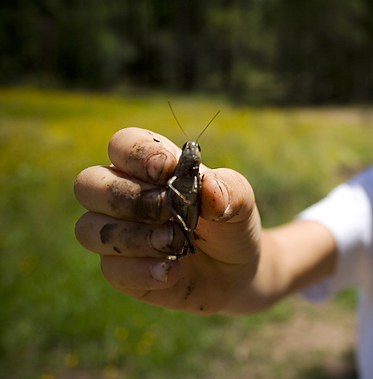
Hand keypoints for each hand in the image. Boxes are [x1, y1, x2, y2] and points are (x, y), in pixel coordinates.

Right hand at [74, 127, 260, 313]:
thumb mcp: (241, 201)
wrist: (237, 270)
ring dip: (132, 237)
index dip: (136, 154)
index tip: (167, 170)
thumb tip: (209, 188)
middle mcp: (124, 195)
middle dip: (127, 197)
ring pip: (89, 229)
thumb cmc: (230, 222)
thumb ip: (229, 189)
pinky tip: (170, 271)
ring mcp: (117, 234)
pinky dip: (140, 270)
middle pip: (88, 184)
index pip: (122, 144)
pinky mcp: (122, 270)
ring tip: (173, 243)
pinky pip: (110, 269)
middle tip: (167, 210)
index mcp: (149, 165)